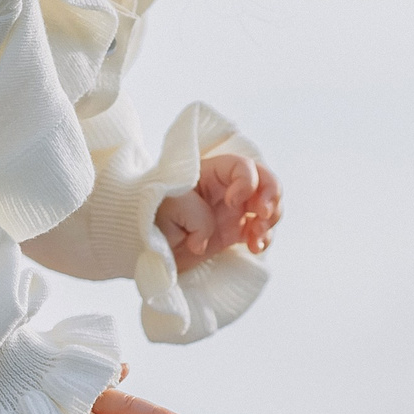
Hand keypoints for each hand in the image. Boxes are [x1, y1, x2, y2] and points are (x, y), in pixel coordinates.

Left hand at [155, 152, 280, 268]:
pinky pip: (260, 232)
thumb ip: (194, 215)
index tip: (232, 202)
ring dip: (271, 220)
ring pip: (267, 206)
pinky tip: (255, 247)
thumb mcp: (167, 207)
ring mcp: (232, 211)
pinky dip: (264, 239)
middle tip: (262, 214)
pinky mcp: (233, 233)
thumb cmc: (149, 215)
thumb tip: (210, 235)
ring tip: (257, 236)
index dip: (247, 182)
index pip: (243, 166)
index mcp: (210, 173)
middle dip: (271, 196)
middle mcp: (226, 188)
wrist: (141, 244)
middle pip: (265, 180)